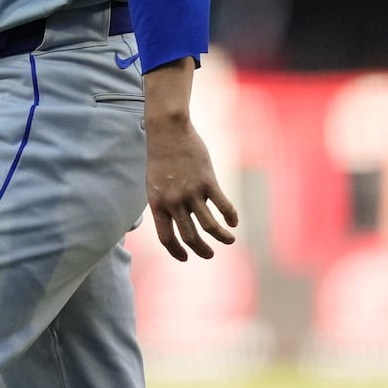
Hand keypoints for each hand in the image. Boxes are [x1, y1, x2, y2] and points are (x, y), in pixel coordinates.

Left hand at [145, 115, 237, 260]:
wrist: (167, 130)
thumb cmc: (160, 156)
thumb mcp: (153, 183)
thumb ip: (163, 202)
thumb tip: (176, 219)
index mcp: (157, 204)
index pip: (166, 238)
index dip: (177, 251)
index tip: (186, 257)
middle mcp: (174, 202)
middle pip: (190, 236)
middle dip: (202, 250)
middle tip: (210, 254)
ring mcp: (191, 192)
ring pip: (209, 226)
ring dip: (222, 237)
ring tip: (229, 240)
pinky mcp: (207, 181)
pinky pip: (223, 206)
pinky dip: (230, 217)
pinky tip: (233, 221)